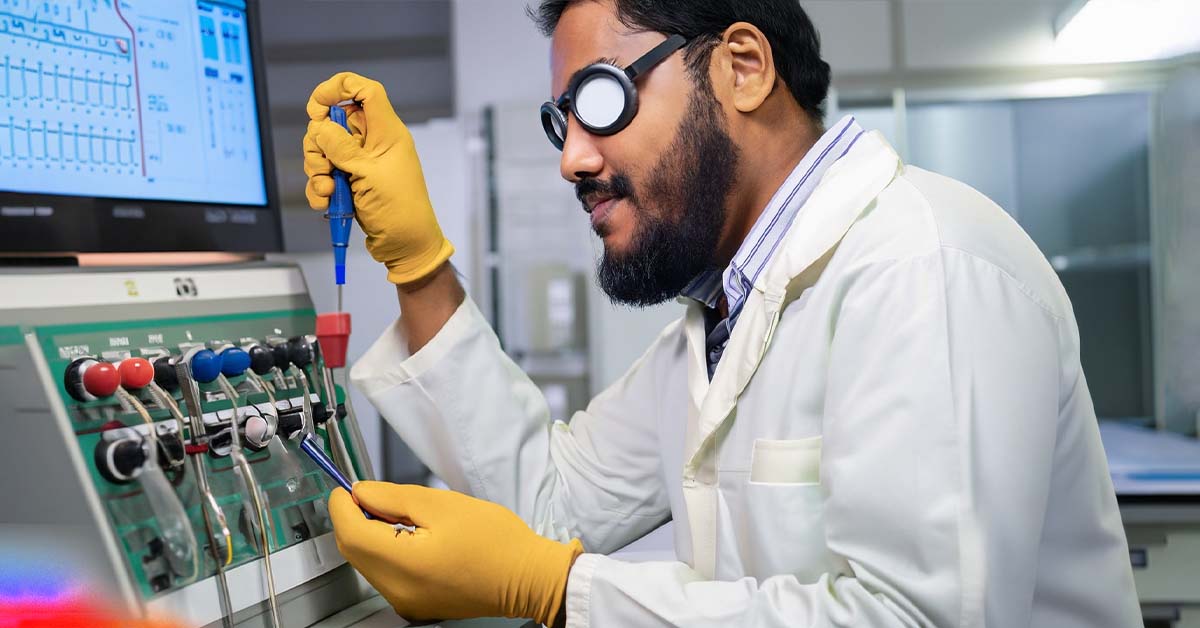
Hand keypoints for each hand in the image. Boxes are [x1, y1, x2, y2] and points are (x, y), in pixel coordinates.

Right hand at [303, 72, 453, 284]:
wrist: (405, 246)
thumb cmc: (400, 211)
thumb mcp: (368, 175)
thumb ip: (341, 147)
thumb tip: (319, 126)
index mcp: (386, 132)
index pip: (365, 91)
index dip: (339, 88)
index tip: (316, 105)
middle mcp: (373, 143)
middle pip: (333, 122)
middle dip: (319, 144)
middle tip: (323, 166)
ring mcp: (361, 162)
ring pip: (324, 150)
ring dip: (317, 170)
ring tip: (328, 191)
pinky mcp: (351, 181)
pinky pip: (325, 174)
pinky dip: (320, 188)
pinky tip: (327, 203)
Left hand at [329, 482, 583, 624]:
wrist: (528, 578)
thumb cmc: (495, 540)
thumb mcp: (443, 504)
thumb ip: (394, 497)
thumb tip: (362, 493)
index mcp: (404, 564)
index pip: (350, 533)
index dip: (342, 506)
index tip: (345, 486)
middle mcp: (397, 591)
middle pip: (354, 551)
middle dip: (354, 519)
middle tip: (372, 494)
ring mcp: (405, 602)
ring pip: (368, 563)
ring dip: (370, 535)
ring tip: (399, 513)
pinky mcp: (415, 605)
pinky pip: (386, 575)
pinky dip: (386, 551)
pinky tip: (408, 535)